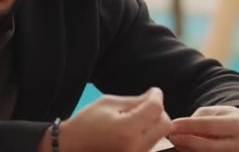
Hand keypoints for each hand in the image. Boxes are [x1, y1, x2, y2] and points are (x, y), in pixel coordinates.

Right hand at [38, 87, 171, 151]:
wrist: (73, 146)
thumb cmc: (87, 123)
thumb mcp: (107, 104)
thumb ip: (134, 101)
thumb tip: (154, 96)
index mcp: (127, 129)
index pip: (155, 110)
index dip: (156, 97)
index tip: (154, 91)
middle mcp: (136, 145)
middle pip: (165, 125)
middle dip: (159, 111)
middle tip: (147, 103)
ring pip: (161, 135)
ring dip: (154, 122)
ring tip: (138, 116)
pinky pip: (153, 143)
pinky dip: (149, 132)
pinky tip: (135, 127)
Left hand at [169, 105, 238, 150]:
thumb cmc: (224, 119)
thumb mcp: (213, 113)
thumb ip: (197, 120)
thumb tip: (177, 129)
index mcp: (238, 125)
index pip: (208, 126)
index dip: (188, 126)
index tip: (172, 125)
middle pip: (208, 146)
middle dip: (186, 141)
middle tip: (172, 136)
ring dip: (188, 149)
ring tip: (177, 141)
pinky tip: (185, 148)